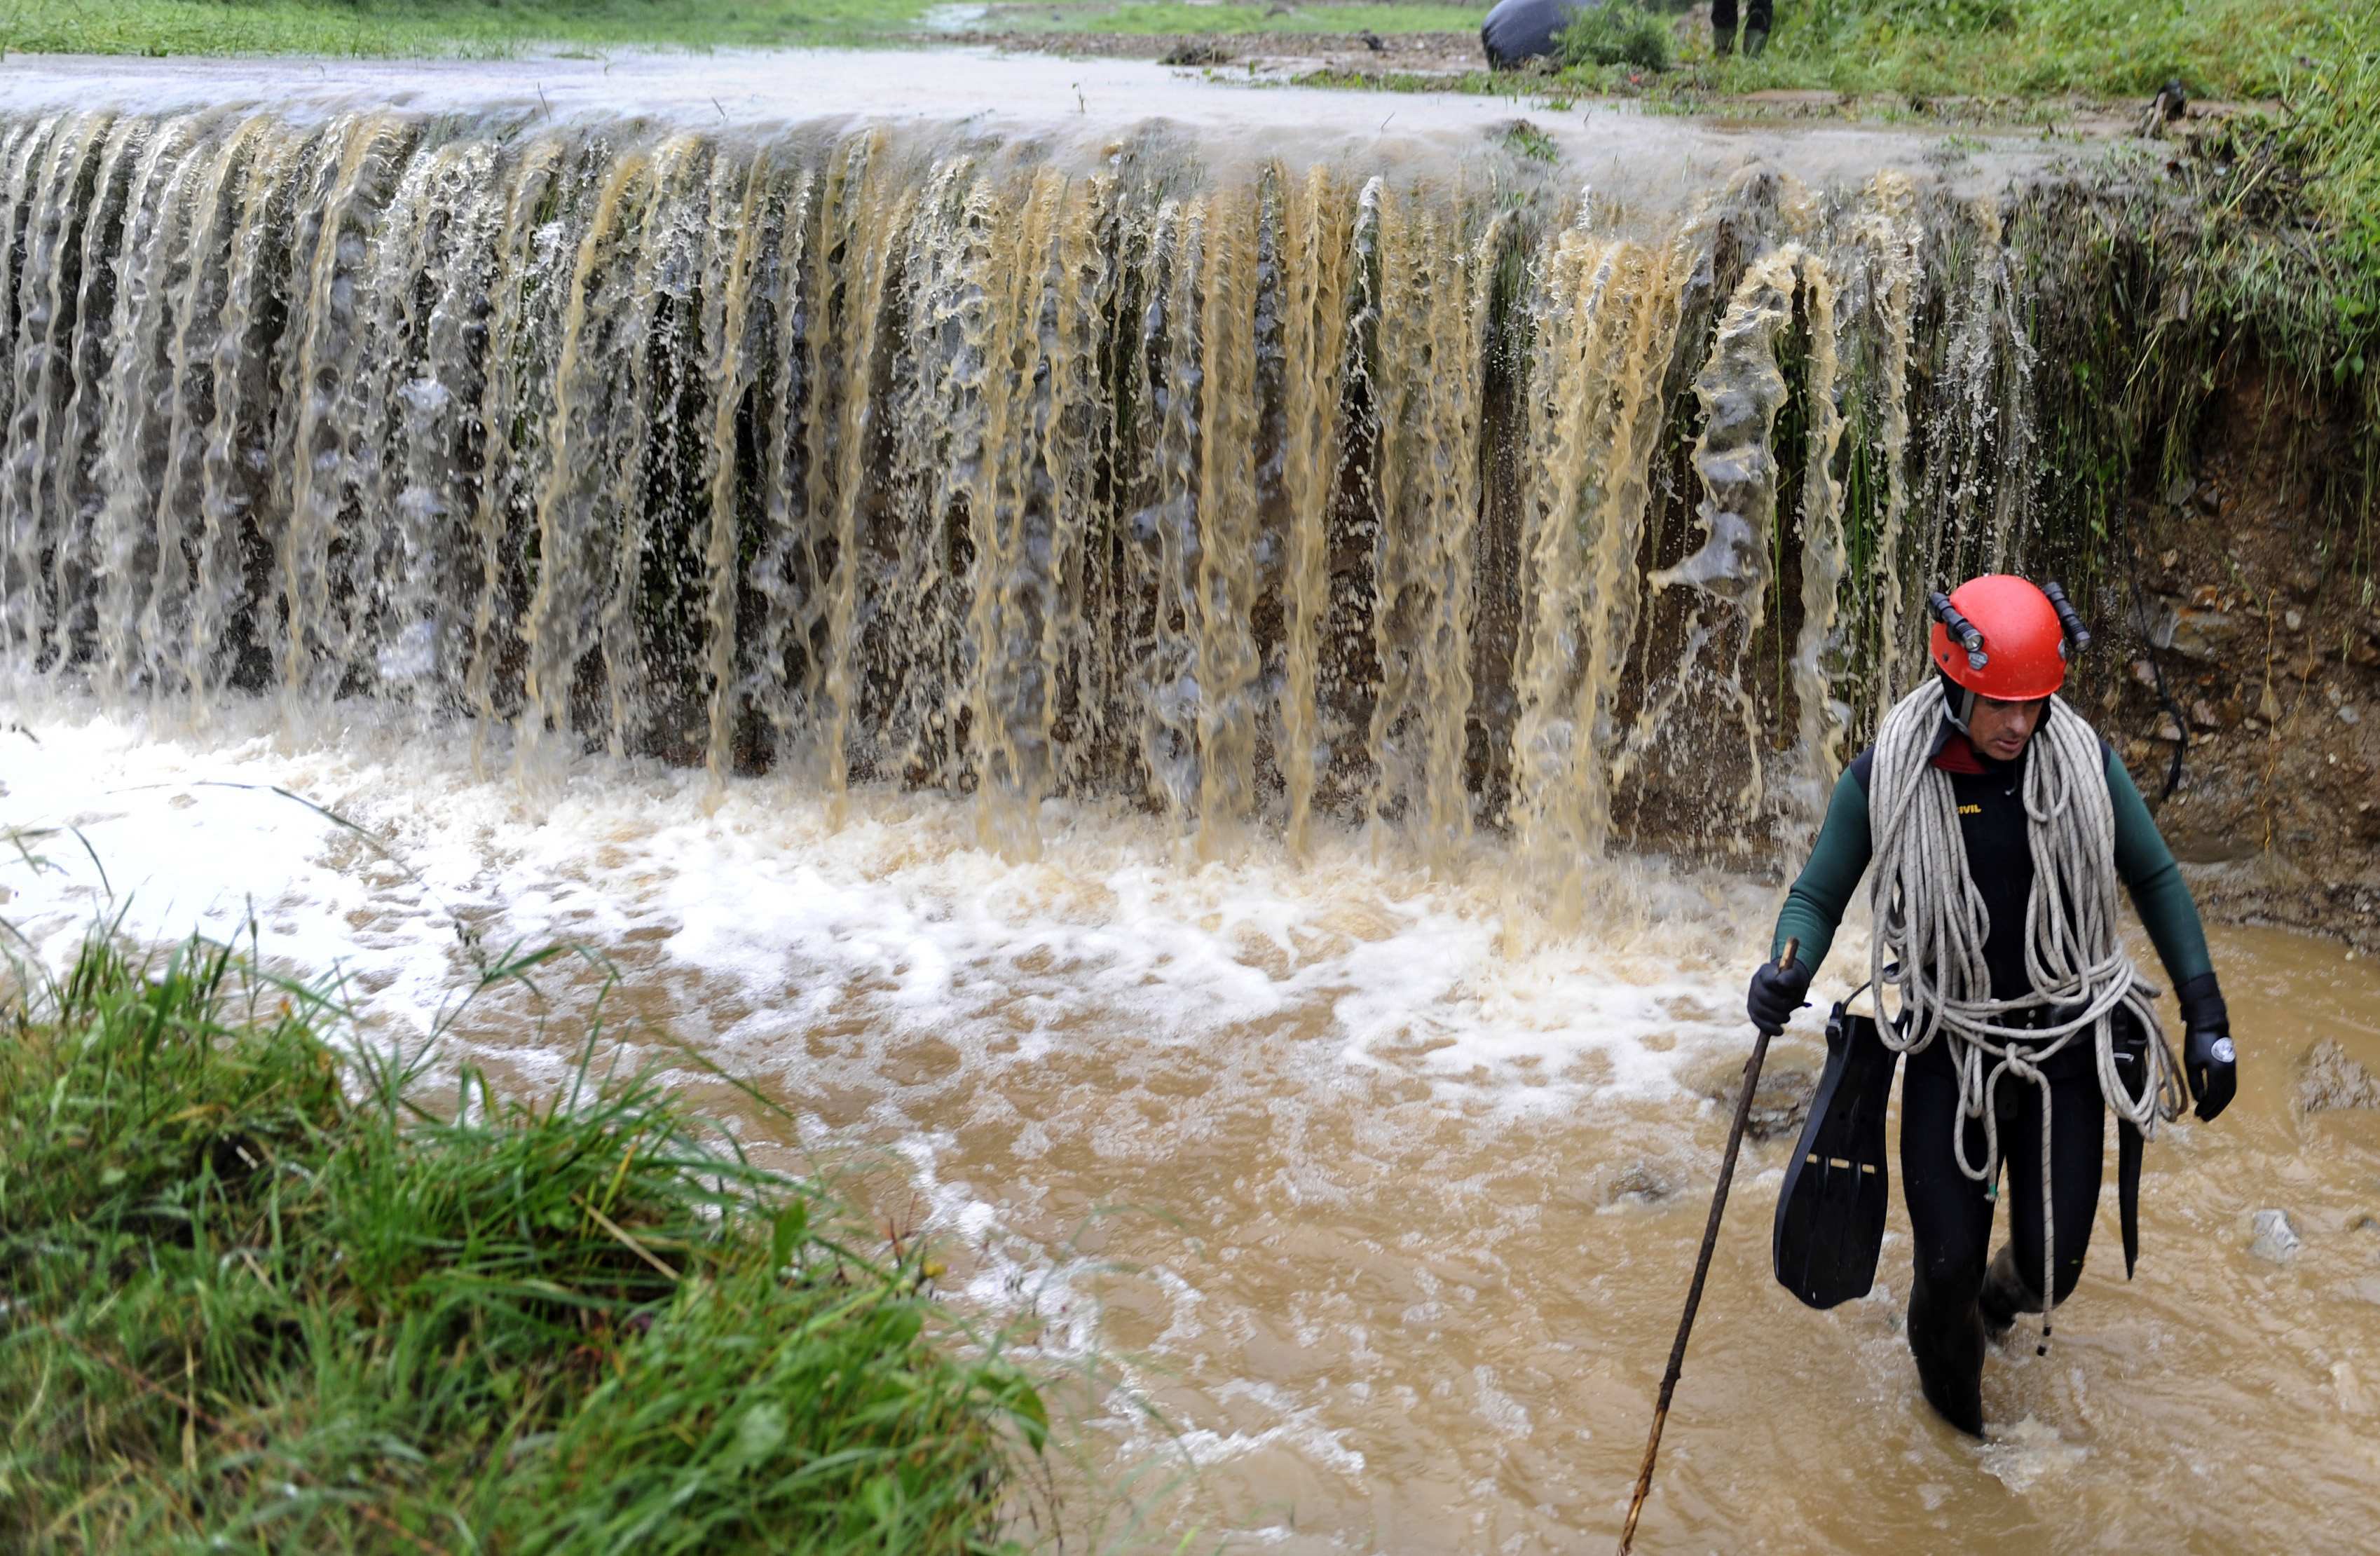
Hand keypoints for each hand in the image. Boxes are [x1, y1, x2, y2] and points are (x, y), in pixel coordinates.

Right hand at [1746, 956, 1811, 1036]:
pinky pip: (1757, 1021)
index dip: (1780, 989)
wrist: (1790, 986)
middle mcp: (1755, 983)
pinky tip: (1780, 1031)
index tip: (1792, 992)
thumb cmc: (1794, 981)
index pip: (1768, 980)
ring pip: (1758, 1011)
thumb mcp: (1797, 977)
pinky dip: (1768, 1028)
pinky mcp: (1753, 1011)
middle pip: (1762, 997)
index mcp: (1766, 971)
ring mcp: (1752, 997)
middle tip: (1790, 1007)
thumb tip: (1781, 982)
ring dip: (1775, 1018)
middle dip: (1780, 1006)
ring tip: (1787, 1018)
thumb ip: (1791, 977)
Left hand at [2176, 971, 2235, 1121]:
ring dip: (2221, 1103)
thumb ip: (2196, 1082)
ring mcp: (2232, 1069)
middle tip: (2205, 1118)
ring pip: (2230, 1091)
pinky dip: (2224, 1094)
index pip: (2215, 1097)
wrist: (2211, 1023)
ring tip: (2210, 1111)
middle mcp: (2229, 1074)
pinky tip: (2216, 1096)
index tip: (2199, 1116)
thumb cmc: (2197, 1042)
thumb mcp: (2192, 1062)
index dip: (2208, 1108)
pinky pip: (2231, 1084)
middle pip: (2225, 1097)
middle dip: (2215, 1109)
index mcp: (2219, 1074)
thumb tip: (2200, 1099)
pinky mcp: (2231, 1064)